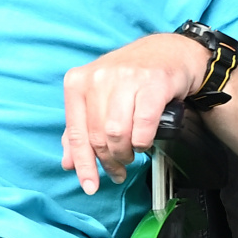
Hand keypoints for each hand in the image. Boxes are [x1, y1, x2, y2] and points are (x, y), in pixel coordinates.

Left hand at [59, 33, 206, 194]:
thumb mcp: (98, 97)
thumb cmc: (130, 77)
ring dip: (126, 153)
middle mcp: (98, 77)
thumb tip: (68, 163)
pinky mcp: (152, 82)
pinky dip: (142, 141)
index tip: (90, 186)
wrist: (169, 51)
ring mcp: (125, 78)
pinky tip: (143, 144)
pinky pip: (143, 124)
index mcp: (77, 82)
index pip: (75, 132)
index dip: (83, 165)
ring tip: (132, 154)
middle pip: (97, 136)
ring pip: (117, 133)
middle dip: (109, 161)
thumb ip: (80, 127)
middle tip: (119, 168)